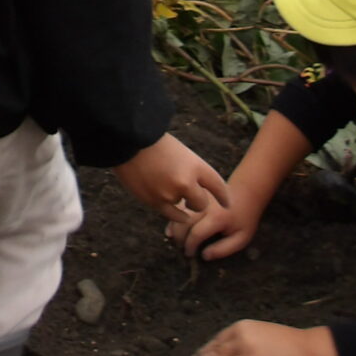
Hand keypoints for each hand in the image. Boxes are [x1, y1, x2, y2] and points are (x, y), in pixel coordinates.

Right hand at [111, 133, 229, 224]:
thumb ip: (188, 169)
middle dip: (200, 202)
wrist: (127, 140)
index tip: (228, 204)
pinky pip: (171, 214)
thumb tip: (194, 186)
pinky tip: (179, 215)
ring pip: (184, 209)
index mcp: (195, 165)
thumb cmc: (152, 141)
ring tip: (175, 196)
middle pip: (202, 203)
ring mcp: (170, 194)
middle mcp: (186, 182)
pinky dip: (175, 214)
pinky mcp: (154, 202)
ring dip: (182, 204)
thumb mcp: (179, 150)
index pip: (218, 186)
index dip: (224, 197)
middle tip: (195, 200)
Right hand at [167, 187, 262, 259]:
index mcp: (217, 217)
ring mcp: (197, 197)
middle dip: (179, 238)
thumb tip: (204, 256)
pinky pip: (178, 205)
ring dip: (174, 227)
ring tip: (176, 239)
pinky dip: (173, 217)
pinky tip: (173, 228)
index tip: (189, 254)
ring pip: (178, 212)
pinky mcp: (193, 193)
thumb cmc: (244, 218)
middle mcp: (204, 205)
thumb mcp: (241, 238)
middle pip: (183, 222)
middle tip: (181, 248)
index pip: (196, 234)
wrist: (245, 192)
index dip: (190, 246)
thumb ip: (224, 249)